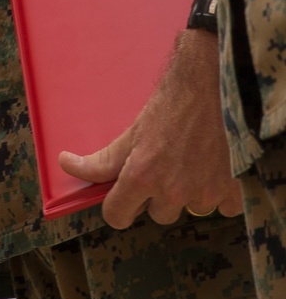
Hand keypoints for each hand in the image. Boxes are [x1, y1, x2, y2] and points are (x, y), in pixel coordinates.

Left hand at [58, 31, 242, 227]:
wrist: (213, 82)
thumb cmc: (170, 103)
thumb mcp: (132, 131)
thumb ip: (102, 159)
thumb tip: (65, 164)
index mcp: (142, 176)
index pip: (117, 216)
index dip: (117, 207)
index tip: (123, 197)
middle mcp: (172, 191)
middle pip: (157, 214)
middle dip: (159, 194)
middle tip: (167, 162)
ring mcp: (204, 195)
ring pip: (190, 209)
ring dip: (191, 192)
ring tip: (193, 158)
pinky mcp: (232, 192)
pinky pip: (222, 208)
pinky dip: (220, 191)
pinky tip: (216, 164)